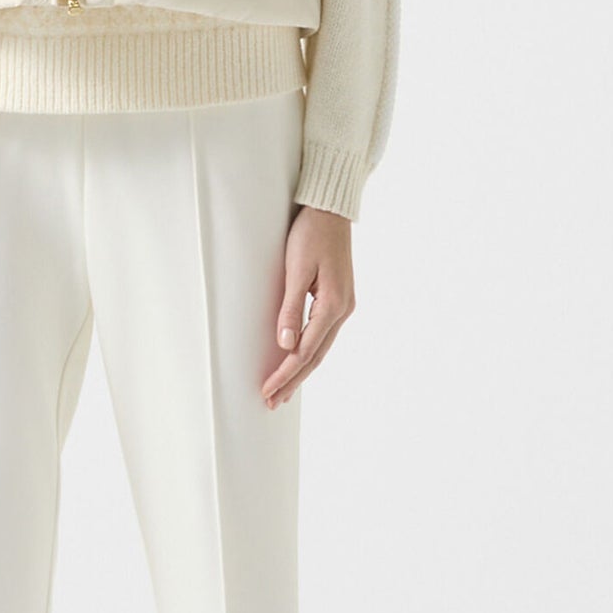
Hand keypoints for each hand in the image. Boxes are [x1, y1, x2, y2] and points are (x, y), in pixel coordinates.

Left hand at [262, 205, 354, 405]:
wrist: (331, 210)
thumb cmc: (311, 234)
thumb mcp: (296, 269)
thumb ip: (291, 308)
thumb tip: (285, 344)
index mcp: (333, 305)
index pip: (305, 351)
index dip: (285, 374)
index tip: (268, 391)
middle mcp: (343, 310)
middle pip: (316, 356)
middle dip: (293, 380)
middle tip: (272, 402)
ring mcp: (344, 305)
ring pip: (321, 348)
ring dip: (301, 370)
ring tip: (283, 390)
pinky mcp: (339, 299)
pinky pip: (323, 335)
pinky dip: (310, 353)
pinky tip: (299, 361)